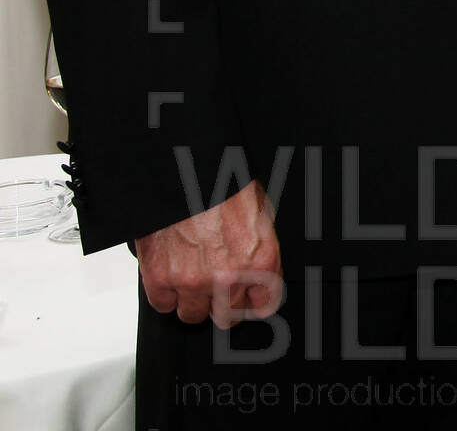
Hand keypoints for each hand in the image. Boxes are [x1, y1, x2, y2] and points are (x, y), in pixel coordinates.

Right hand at [133, 180, 281, 326]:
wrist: (190, 171)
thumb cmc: (225, 186)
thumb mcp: (261, 216)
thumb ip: (258, 251)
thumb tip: (256, 270)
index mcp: (260, 260)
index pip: (263, 305)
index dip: (253, 302)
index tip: (247, 300)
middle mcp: (229, 276)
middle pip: (226, 317)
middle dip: (222, 305)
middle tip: (217, 289)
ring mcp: (193, 280)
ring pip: (192, 315)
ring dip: (192, 301)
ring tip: (192, 280)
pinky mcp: (160, 278)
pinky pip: (163, 305)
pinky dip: (165, 294)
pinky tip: (171, 276)